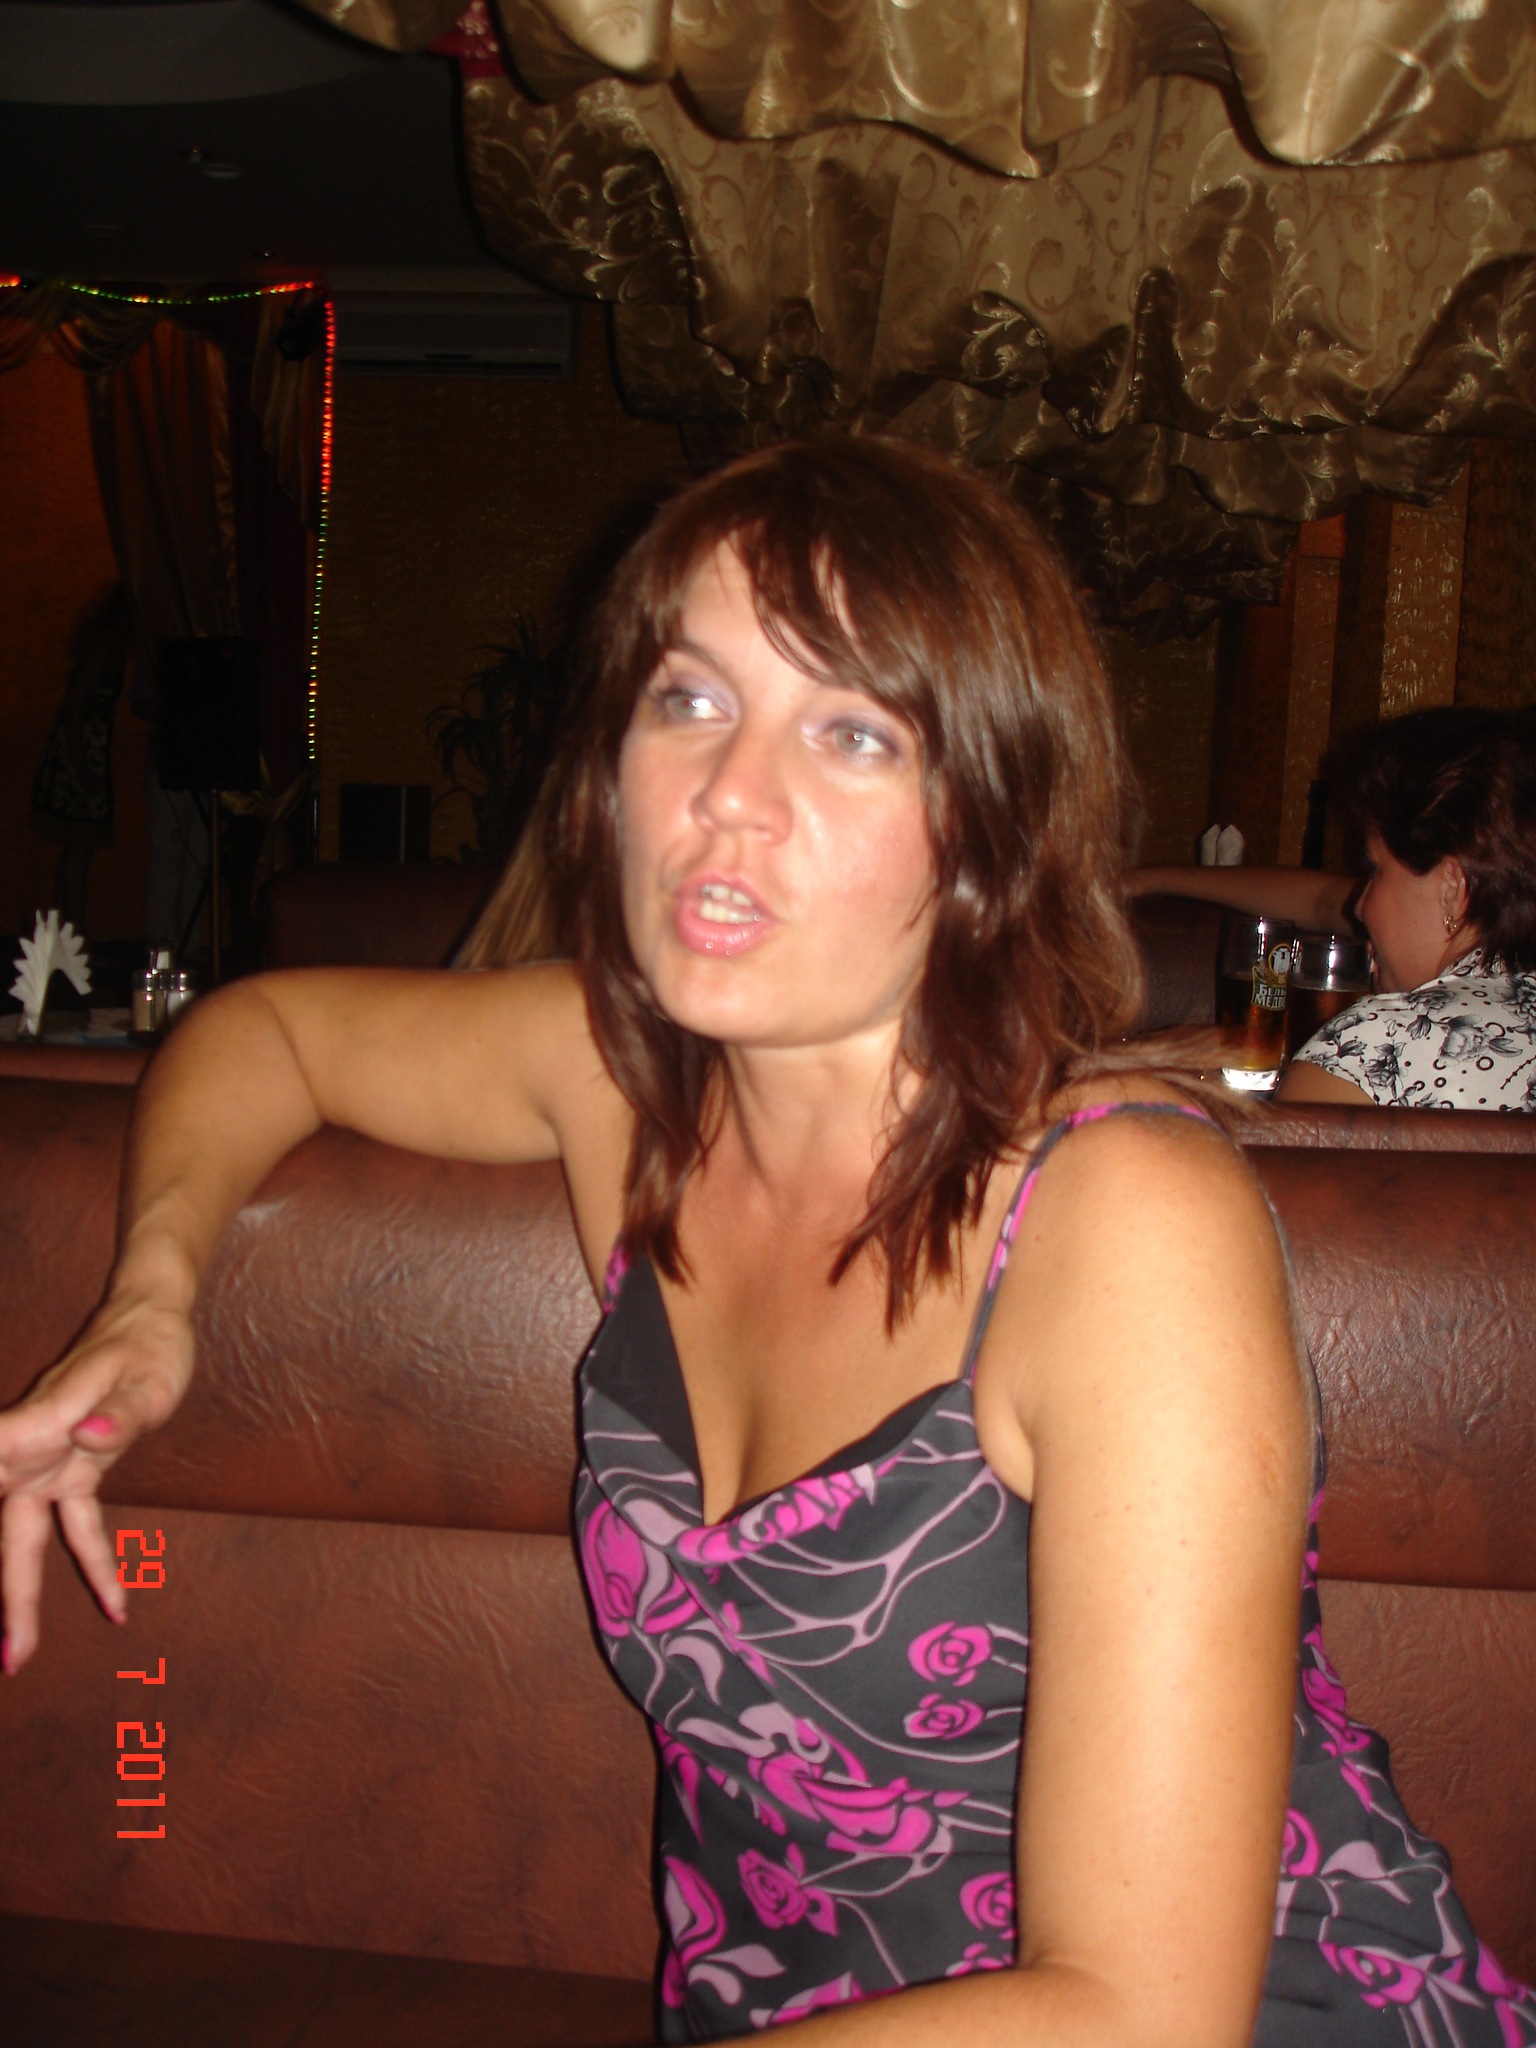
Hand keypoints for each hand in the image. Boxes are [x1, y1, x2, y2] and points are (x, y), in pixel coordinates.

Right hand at [0, 1294, 192, 1673]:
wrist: (150, 1320)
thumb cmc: (145, 1344)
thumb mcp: (141, 1376)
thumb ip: (117, 1411)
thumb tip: (86, 1437)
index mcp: (38, 1422)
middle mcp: (31, 1448)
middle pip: (2, 1523)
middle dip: (5, 1585)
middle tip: (4, 1649)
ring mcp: (49, 1462)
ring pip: (22, 1538)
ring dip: (20, 1594)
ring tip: (18, 1653)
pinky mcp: (75, 1470)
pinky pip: (76, 1527)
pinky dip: (93, 1564)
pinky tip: (116, 1606)